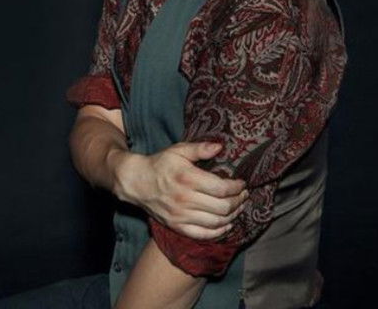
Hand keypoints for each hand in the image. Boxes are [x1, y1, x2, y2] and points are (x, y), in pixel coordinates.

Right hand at [110, 141, 248, 239]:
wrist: (137, 182)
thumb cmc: (160, 163)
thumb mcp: (179, 150)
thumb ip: (200, 148)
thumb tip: (220, 147)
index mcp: (187, 178)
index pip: (221, 188)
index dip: (237, 188)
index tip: (242, 184)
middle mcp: (185, 199)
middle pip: (222, 207)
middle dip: (238, 202)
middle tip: (244, 195)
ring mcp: (180, 216)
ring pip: (216, 223)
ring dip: (233, 216)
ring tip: (238, 207)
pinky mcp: (177, 226)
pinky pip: (203, 234)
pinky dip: (219, 232)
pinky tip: (227, 224)